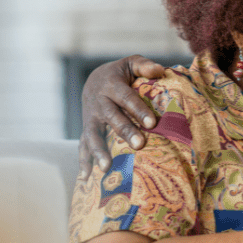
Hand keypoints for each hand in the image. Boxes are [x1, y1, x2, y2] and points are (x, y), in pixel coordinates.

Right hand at [78, 55, 165, 179]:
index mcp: (112, 85)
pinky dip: (83, 162)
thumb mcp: (130, 63)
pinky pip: (82, 146)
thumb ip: (144, 65)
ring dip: (99, 152)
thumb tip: (160, 70)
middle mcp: (99, 103)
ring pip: (93, 135)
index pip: (127, 98)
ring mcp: (90, 118)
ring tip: (106, 168)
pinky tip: (86, 179)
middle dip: (125, 131)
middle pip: (112, 118)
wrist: (93, 80)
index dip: (138, 110)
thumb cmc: (120, 74)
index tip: (152, 123)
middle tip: (139, 144)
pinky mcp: (86, 130)